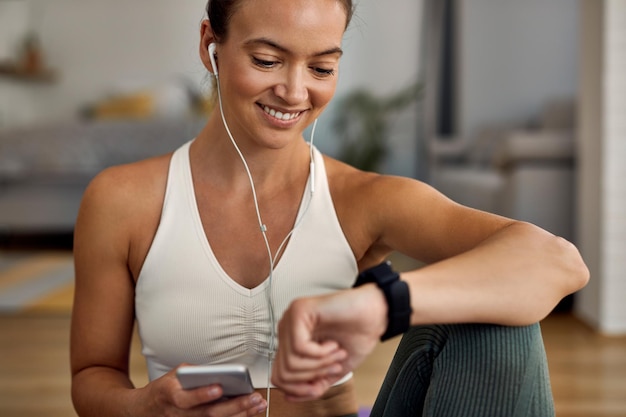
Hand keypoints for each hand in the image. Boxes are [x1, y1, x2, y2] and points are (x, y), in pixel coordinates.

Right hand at [133, 366, 266, 415]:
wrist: (149, 409)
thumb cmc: (165, 389)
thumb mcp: (174, 374)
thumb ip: (194, 371)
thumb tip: (217, 371)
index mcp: (172, 396)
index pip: (187, 398)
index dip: (203, 394)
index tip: (219, 388)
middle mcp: (182, 414)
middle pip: (210, 413)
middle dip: (234, 406)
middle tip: (253, 398)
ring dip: (241, 414)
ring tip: (259, 404)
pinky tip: (251, 412)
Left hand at [271, 284, 387, 400]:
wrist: (375, 313)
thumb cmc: (357, 334)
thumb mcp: (332, 369)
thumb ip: (312, 384)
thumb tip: (289, 396)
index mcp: (291, 341)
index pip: (278, 376)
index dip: (299, 389)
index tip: (319, 385)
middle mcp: (286, 329)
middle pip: (282, 373)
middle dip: (313, 376)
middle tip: (334, 367)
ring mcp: (290, 318)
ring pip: (290, 362)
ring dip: (320, 364)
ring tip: (336, 353)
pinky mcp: (299, 310)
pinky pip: (299, 347)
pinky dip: (321, 352)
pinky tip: (333, 344)